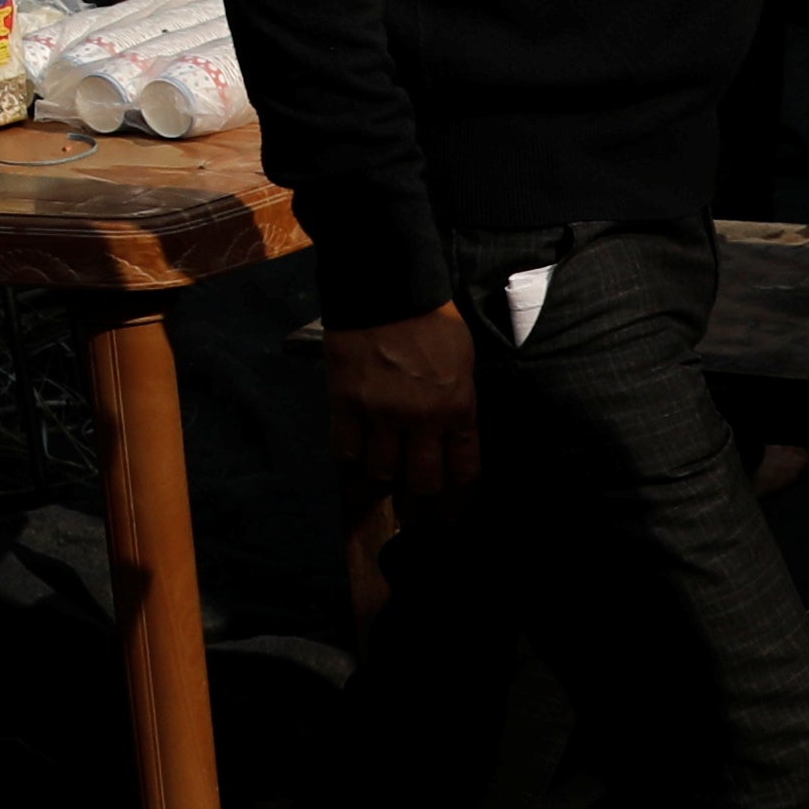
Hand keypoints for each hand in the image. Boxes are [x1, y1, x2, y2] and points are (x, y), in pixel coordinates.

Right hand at [321, 303, 478, 505]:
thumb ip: (457, 405)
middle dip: (422, 511)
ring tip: (381, 504)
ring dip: (383, 495)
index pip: (463, 472)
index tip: (452, 516)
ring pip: (382, 474)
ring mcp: (381, 412)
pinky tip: (352, 475)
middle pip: (423, 484)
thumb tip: (449, 440)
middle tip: (418, 522)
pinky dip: (350, 469)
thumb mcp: (463, 365)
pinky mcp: (346, 402)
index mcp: (458, 407)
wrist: (387, 286)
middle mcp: (421, 419)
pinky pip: (346, 451)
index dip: (458, 502)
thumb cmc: (433, 321)